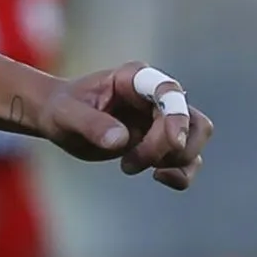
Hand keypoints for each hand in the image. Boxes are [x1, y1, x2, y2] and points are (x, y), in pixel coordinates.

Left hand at [34, 63, 211, 189]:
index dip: (177, 115)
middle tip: (130, 162)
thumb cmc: (61, 110)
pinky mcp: (162, 142)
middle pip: (192, 121)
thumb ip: (91, 124)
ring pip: (195, 140)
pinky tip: (159, 178)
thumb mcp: (65, 115)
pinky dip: (182, 174)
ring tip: (127, 166)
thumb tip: (121, 141)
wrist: (60, 121)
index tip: (174, 141)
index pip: (169, 91)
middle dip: (169, 147)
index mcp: (134, 79)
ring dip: (172, 161)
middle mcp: (156, 96)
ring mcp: (163, 119)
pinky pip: (188, 160)